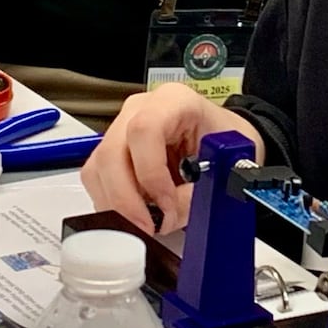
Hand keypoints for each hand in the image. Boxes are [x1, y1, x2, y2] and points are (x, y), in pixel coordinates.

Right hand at [80, 84, 263, 235]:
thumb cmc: (227, 144)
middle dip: (127, 199)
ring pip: (98, 169)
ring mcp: (122, 128)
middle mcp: (141, 109)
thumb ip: (200, 192)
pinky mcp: (112, 151)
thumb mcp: (229, 165)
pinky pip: (98, 180)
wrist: (224, 142)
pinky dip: (114, 204)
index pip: (145, 129)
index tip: (167, 204)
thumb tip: (167, 214)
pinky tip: (140, 213)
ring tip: (149, 221)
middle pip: (112, 152)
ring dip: (118, 205)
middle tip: (149, 227)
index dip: (150, 173)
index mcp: (175, 101)